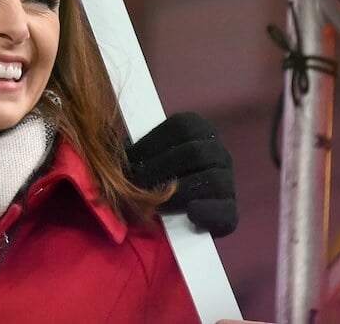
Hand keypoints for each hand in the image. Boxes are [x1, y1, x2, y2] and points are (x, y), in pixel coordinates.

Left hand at [126, 112, 237, 236]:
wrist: (164, 211)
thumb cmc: (147, 175)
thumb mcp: (137, 155)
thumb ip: (129, 148)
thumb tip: (109, 142)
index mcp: (199, 130)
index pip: (183, 127)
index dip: (154, 143)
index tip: (130, 158)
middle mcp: (218, 152)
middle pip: (197, 153)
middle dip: (162, 169)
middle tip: (137, 184)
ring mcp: (228, 182)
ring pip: (215, 180)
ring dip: (180, 192)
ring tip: (156, 203)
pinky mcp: (230, 213)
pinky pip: (228, 211)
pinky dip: (210, 212)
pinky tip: (191, 213)